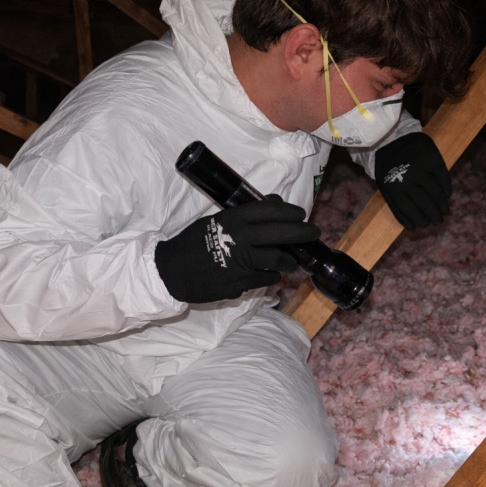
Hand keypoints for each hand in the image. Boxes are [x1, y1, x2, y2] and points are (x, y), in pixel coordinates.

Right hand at [154, 196, 320, 303]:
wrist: (172, 271)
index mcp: (232, 220)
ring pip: (278, 259)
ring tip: (293, 261)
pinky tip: (273, 274)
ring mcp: (242, 263)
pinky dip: (272, 276)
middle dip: (302, 232)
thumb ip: (243, 215)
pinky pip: (266, 278)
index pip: (269, 210)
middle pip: (281, 234)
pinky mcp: (240, 283)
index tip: (300, 214)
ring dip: (290, 260)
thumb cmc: (192, 242)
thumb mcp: (215, 221)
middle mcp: (240, 239)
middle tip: (313, 233)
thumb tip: (272, 203)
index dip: (289, 211)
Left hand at [374, 132, 450, 228]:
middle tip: (438, 222)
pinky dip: (447, 189)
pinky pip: (443, 179)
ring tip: (445, 212)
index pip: (410, 211)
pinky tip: (447, 194)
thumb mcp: (384, 185)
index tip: (425, 225)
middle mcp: (408, 180)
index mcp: (393, 188)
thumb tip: (412, 226)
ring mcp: (421, 169)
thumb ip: (396, 204)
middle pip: (426, 205)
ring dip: (442, 206)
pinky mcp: (432, 159)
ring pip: (437, 194)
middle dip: (434, 216)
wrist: (390, 136)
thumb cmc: (387, 165)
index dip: (419, 221)